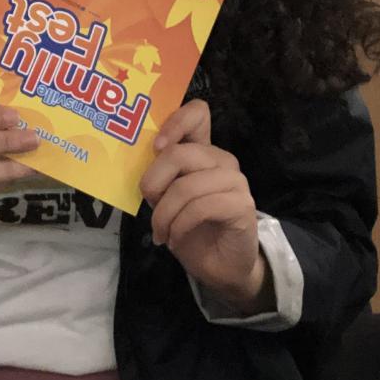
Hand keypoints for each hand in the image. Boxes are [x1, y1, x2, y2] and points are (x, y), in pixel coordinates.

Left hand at [140, 100, 272, 313]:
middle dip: (154, 183)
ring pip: (187, 186)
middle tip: (150, 207)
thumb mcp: (164, 198)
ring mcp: (235, 181)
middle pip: (180, 153)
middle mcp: (221, 160)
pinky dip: (180, 226)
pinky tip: (175, 239)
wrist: (218, 265)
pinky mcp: (242, 205)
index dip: (175, 122)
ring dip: (165, 214)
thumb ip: (157, 175)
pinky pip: (201, 207)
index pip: (198, 113)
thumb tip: (136, 159)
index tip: (155, 147)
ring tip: (161, 232)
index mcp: (201, 151)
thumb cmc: (189, 227)